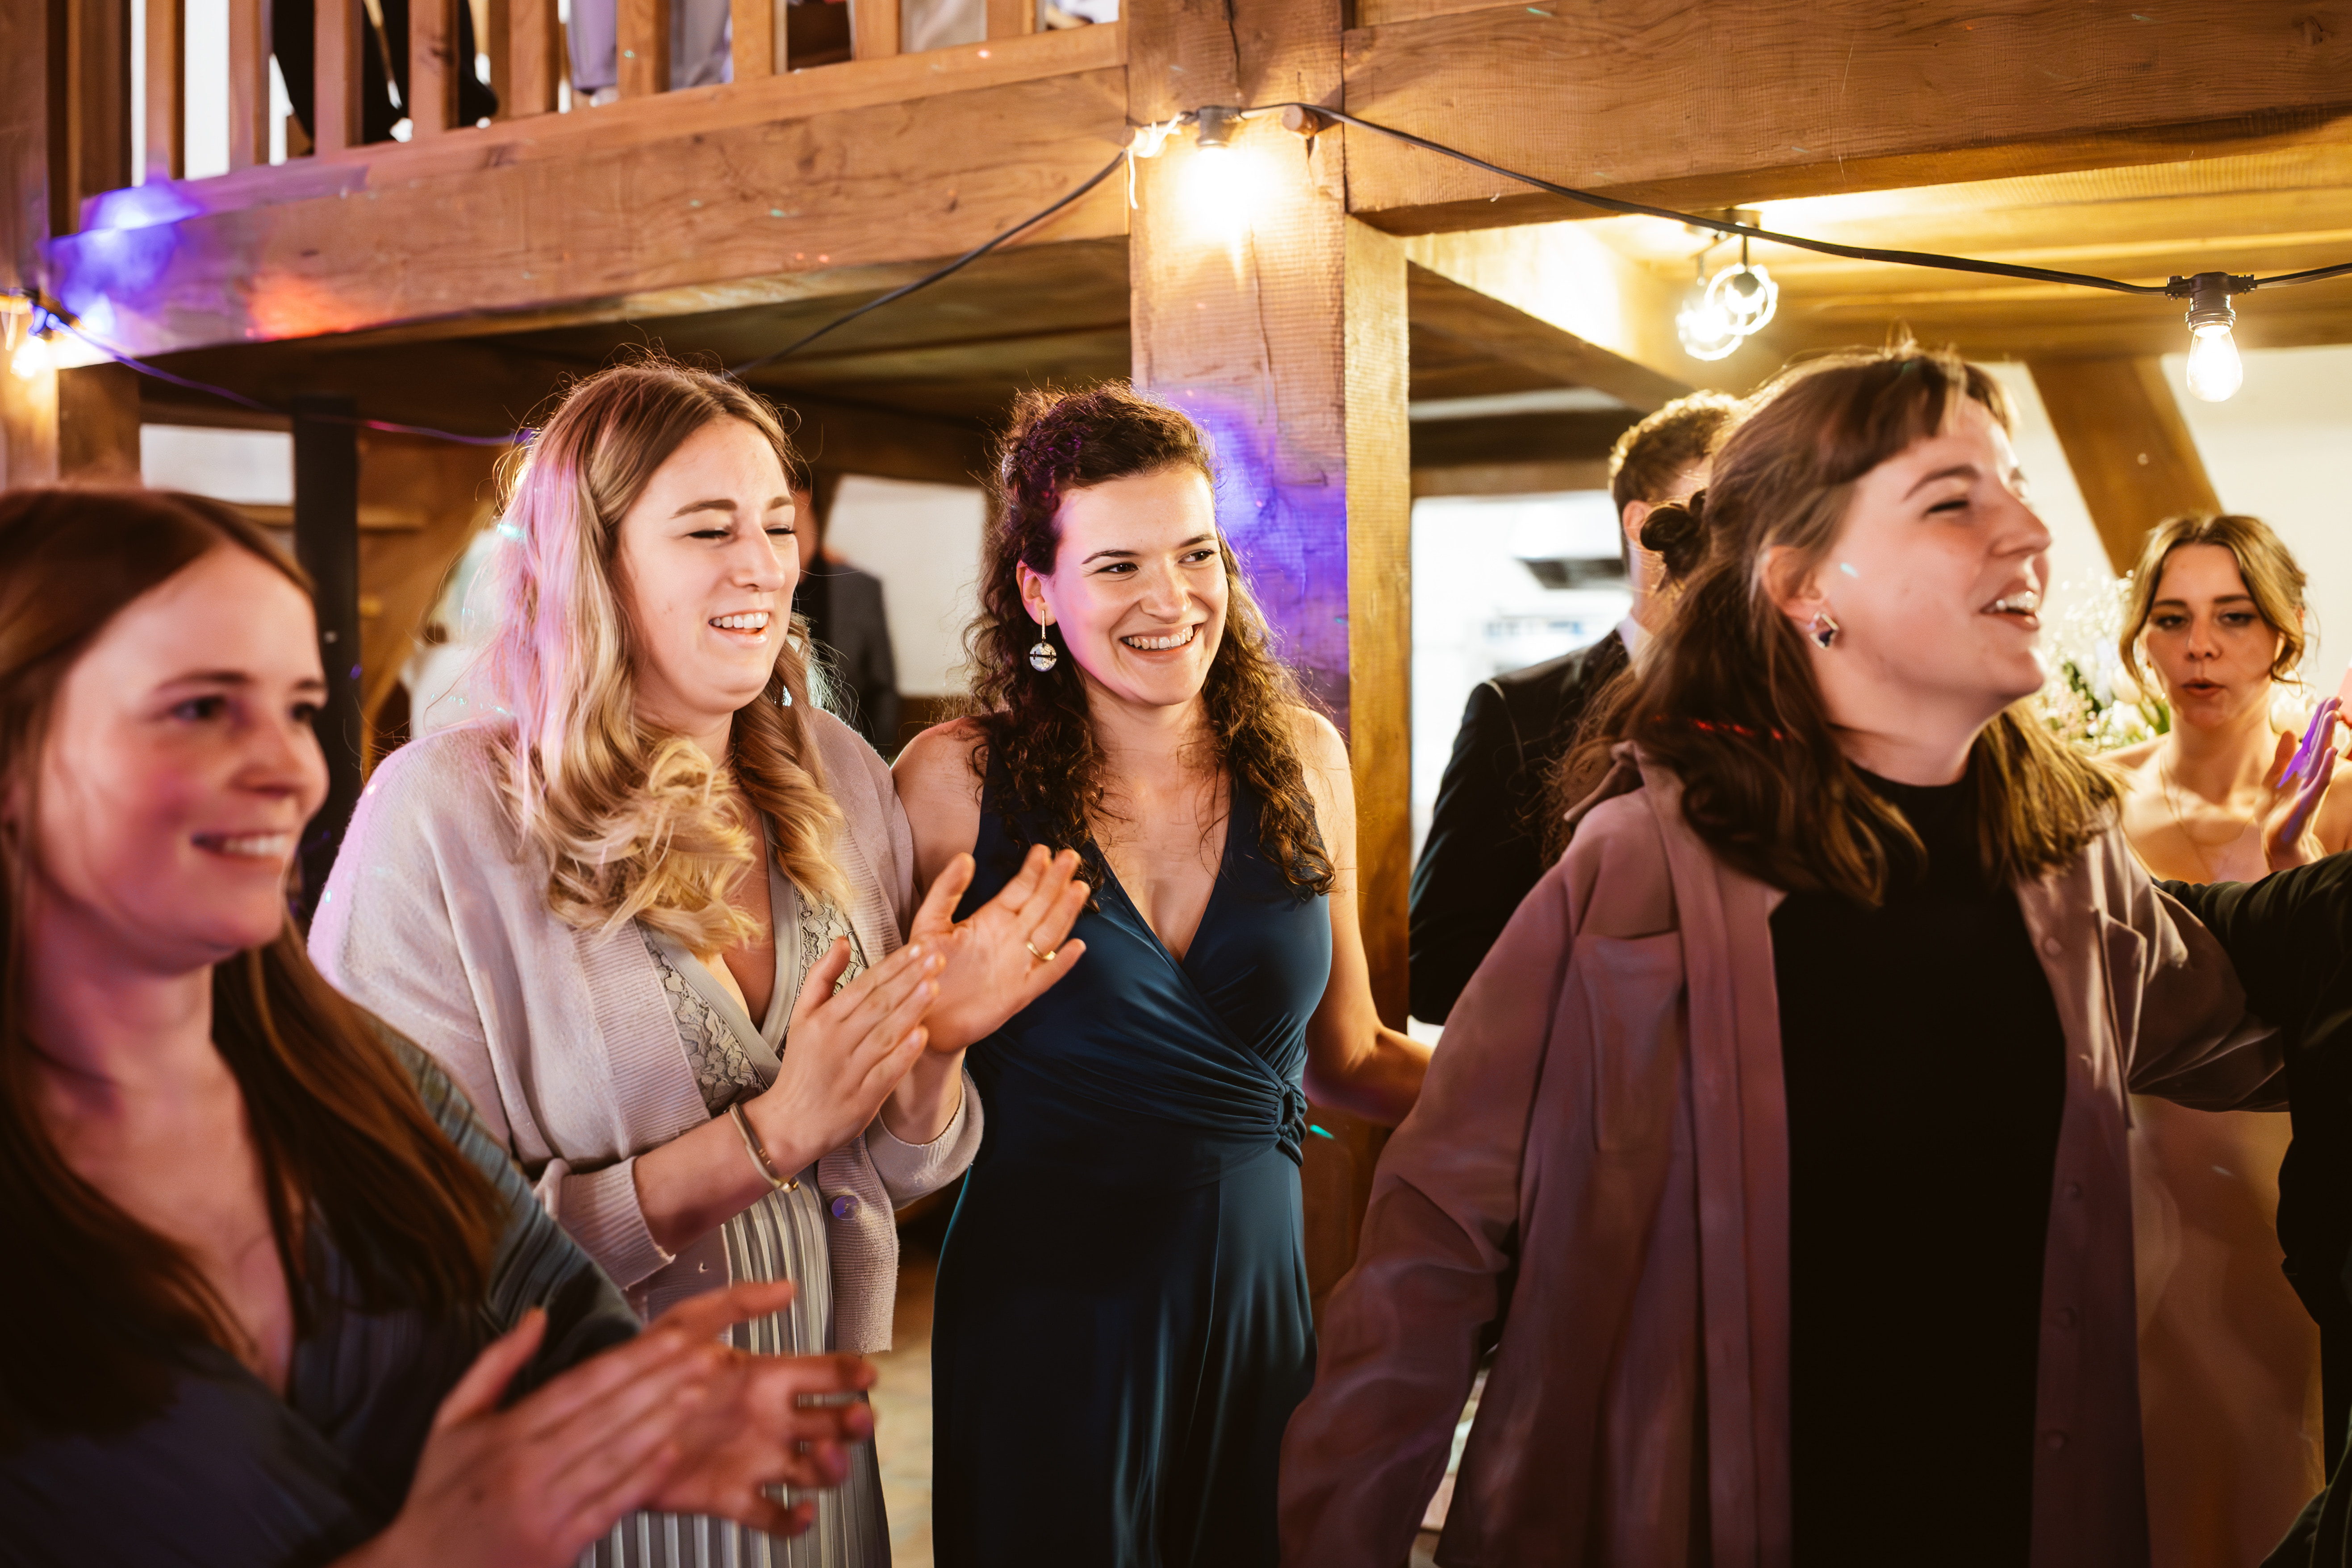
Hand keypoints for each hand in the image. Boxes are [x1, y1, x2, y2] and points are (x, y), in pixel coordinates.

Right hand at [347, 1282, 874, 1567]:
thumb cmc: (439, 1493)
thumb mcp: (450, 1421)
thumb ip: (496, 1364)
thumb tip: (537, 1315)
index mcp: (506, 1434)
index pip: (581, 1386)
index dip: (633, 1360)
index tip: (674, 1335)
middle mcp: (529, 1468)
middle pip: (609, 1415)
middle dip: (663, 1380)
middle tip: (709, 1352)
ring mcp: (546, 1509)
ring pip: (617, 1456)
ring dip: (665, 1420)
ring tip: (702, 1390)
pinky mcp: (559, 1548)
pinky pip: (611, 1505)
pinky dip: (644, 1477)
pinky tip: (674, 1449)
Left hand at [637, 1286, 879, 1530]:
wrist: (607, 1424)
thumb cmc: (648, 1369)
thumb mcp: (688, 1323)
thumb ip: (736, 1302)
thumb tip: (787, 1287)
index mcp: (766, 1380)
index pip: (824, 1375)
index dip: (851, 1373)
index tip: (867, 1374)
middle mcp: (769, 1421)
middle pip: (832, 1424)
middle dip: (854, 1422)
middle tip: (856, 1418)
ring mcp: (754, 1460)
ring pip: (814, 1470)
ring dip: (831, 1467)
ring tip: (822, 1457)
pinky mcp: (731, 1497)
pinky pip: (774, 1515)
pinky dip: (794, 1521)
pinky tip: (800, 1511)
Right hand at [744, 936, 945, 1174]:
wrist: (789, 1123)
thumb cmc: (802, 1065)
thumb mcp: (801, 1017)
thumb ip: (821, 977)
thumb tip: (842, 941)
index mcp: (823, 1019)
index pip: (865, 984)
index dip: (894, 965)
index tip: (919, 947)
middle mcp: (836, 1042)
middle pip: (878, 1004)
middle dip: (909, 979)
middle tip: (937, 957)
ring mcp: (850, 1070)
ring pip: (885, 1034)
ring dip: (911, 1010)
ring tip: (934, 986)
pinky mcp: (863, 1098)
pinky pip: (886, 1072)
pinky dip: (903, 1054)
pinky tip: (923, 1036)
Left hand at [907, 845, 1089, 1052]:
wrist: (924, 1015)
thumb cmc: (925, 969)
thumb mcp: (929, 923)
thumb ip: (946, 890)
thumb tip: (965, 857)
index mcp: (991, 919)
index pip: (1019, 890)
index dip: (1033, 871)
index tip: (1043, 850)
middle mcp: (1010, 939)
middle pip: (1040, 905)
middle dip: (1056, 882)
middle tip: (1070, 857)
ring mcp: (1018, 965)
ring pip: (1049, 933)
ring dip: (1065, 912)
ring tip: (1078, 888)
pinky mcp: (1019, 993)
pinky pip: (1046, 976)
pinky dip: (1061, 963)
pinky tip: (1076, 946)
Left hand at [2262, 698, 2343, 872]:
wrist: (2275, 839)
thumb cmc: (2276, 810)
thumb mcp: (2273, 778)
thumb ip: (2282, 757)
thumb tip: (2287, 733)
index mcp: (2301, 768)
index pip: (2312, 739)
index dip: (2318, 720)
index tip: (2328, 699)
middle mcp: (2309, 774)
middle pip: (2320, 743)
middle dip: (2327, 721)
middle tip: (2336, 699)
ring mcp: (2310, 787)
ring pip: (2322, 757)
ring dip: (2328, 737)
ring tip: (2333, 716)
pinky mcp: (2307, 801)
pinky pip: (2319, 781)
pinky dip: (2325, 766)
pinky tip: (2329, 752)